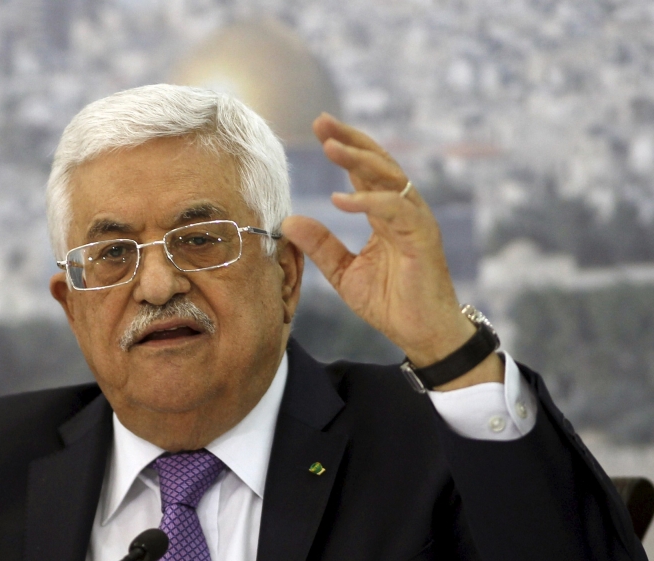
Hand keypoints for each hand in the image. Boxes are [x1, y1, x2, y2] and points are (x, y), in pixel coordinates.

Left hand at [282, 114, 500, 388]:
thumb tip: (288, 219)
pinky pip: (394, 210)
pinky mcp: (422, 238)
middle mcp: (403, 210)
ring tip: (330, 147)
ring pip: (389, 178)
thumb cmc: (390, 302)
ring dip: (359, 160)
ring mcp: (415, 221)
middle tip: (321, 122)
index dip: (344, 146)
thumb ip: (320, 244)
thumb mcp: (343, 271)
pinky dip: (368, 201)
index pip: (364, 170)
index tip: (318, 128)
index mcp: (385, 214)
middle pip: (379, 162)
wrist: (422, 334)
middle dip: (350, 139)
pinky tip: (340, 199)